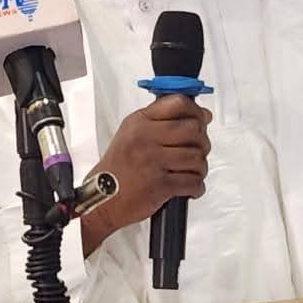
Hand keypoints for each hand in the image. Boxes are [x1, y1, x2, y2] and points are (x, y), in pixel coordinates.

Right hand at [82, 95, 210, 254]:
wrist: (100, 199)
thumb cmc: (118, 169)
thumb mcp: (131, 134)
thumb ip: (162, 121)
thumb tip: (202, 115)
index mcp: (139, 122)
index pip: (178, 103)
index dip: (196, 111)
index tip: (201, 120)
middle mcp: (146, 138)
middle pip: (193, 129)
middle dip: (202, 142)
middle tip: (196, 151)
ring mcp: (153, 161)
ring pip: (197, 157)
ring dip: (199, 168)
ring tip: (190, 172)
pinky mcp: (159, 185)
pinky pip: (193, 182)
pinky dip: (196, 187)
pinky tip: (188, 187)